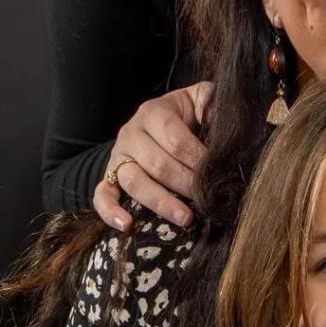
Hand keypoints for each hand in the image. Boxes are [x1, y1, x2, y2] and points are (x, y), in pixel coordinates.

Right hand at [92, 81, 213, 231]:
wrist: (155, 124)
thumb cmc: (186, 116)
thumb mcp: (199, 101)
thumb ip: (212, 104)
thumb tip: (224, 121)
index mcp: (154, 112)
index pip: (176, 140)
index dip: (198, 160)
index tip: (217, 175)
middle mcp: (131, 133)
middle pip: (158, 164)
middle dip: (186, 184)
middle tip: (208, 199)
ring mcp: (118, 157)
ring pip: (134, 182)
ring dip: (161, 202)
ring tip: (186, 218)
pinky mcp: (109, 177)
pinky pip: (102, 195)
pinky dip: (110, 211)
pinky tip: (126, 225)